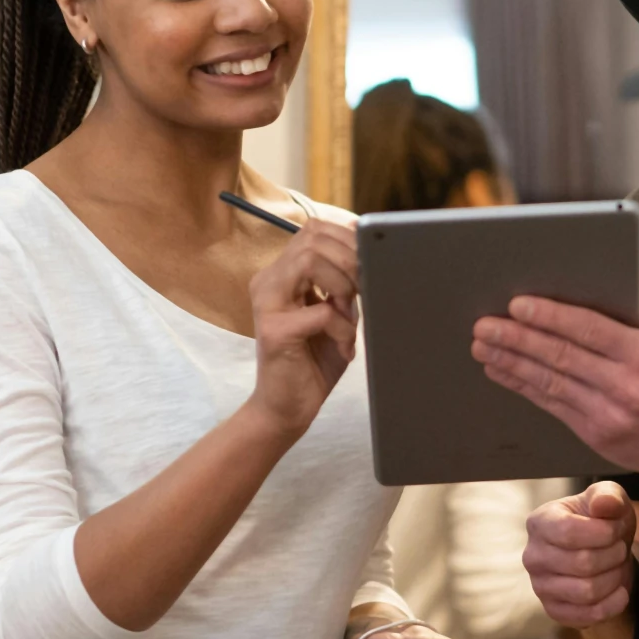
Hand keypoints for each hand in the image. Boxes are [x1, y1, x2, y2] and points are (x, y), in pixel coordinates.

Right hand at [245, 219, 358, 436]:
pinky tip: (345, 348)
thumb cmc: (313, 360)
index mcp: (281, 274)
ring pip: (310, 261)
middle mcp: (267, 282)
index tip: (369, 264)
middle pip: (312, 238)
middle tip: (363, 291)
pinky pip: (321, 312)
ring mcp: (267, 304)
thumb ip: (345, 286)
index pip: (313, 230)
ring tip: (350, 313)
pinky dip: (343, 328)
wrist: (286, 408)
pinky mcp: (274, 331)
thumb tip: (371, 258)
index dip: (347, 239)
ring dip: (343, 285)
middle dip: (350, 259)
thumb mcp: (336, 314)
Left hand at [472, 283, 638, 480]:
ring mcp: (610, 417)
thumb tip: (620, 267)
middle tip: (484, 325)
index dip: (549, 316)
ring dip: (511, 363)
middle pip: (561, 357)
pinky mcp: (599, 438)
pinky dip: (524, 387)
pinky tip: (504, 372)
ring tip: (483, 346)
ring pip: (550, 384)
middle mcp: (628, 388)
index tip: (517, 304)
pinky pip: (553, 407)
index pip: (589, 330)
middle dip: (517, 339)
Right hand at [523, 480, 636, 626]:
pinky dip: (612, 604)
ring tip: (618, 566)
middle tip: (620, 548)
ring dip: (614, 578)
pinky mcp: (554, 610)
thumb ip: (608, 495)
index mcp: (539, 522)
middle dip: (614, 555)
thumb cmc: (602, 521)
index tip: (617, 529)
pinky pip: (587, 615)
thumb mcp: (608, 499)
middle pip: (583, 563)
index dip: (604, 532)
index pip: (569, 532)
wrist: (603, 552)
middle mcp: (533, 556)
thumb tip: (603, 504)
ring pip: (587, 591)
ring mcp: (540, 586)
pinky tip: (620, 591)